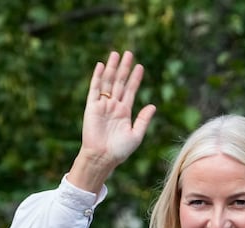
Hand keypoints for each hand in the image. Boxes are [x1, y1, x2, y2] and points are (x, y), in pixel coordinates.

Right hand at [68, 51, 156, 192]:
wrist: (102, 157)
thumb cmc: (119, 150)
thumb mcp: (136, 135)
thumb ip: (143, 120)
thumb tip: (153, 105)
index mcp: (124, 112)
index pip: (131, 90)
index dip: (135, 78)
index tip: (140, 66)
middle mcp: (114, 106)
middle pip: (120, 82)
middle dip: (124, 68)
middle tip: (129, 53)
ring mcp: (102, 105)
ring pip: (108, 82)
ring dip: (112, 68)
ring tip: (116, 54)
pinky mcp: (92, 107)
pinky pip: (94, 89)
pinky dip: (97, 77)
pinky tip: (101, 65)